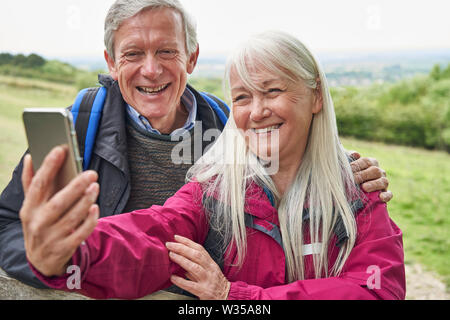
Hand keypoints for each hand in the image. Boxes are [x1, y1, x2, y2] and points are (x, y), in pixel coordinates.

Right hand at [20, 146, 99, 276]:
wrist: (40, 261)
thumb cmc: (39, 224)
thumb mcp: (31, 206)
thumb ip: (31, 183)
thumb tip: (29, 157)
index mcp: (29, 208)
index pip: (38, 185)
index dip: (48, 166)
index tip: (60, 149)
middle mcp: (38, 223)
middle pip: (58, 202)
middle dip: (76, 186)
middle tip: (91, 173)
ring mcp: (51, 238)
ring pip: (72, 217)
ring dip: (86, 201)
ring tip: (95, 186)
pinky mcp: (64, 249)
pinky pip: (80, 233)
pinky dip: (89, 221)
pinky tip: (95, 208)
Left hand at [166, 235, 229, 299]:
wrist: (226, 296)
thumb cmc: (216, 283)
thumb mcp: (209, 270)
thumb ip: (196, 264)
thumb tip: (181, 258)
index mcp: (211, 263)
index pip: (199, 249)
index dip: (187, 242)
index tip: (176, 237)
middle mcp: (210, 269)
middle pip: (196, 255)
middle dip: (182, 248)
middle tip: (170, 244)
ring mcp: (207, 280)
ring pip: (194, 268)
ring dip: (182, 260)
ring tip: (171, 255)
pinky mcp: (204, 291)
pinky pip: (191, 285)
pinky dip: (181, 281)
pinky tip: (173, 277)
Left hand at [349, 151, 392, 202]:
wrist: (351, 190)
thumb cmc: (349, 174)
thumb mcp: (347, 166)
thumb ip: (349, 158)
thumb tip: (356, 154)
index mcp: (370, 162)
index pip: (366, 161)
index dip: (357, 165)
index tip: (348, 169)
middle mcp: (378, 171)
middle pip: (375, 171)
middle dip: (363, 175)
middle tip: (354, 180)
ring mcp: (383, 183)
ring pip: (383, 181)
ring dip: (374, 184)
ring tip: (364, 188)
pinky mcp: (385, 194)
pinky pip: (389, 194)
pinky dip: (386, 195)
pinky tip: (381, 197)